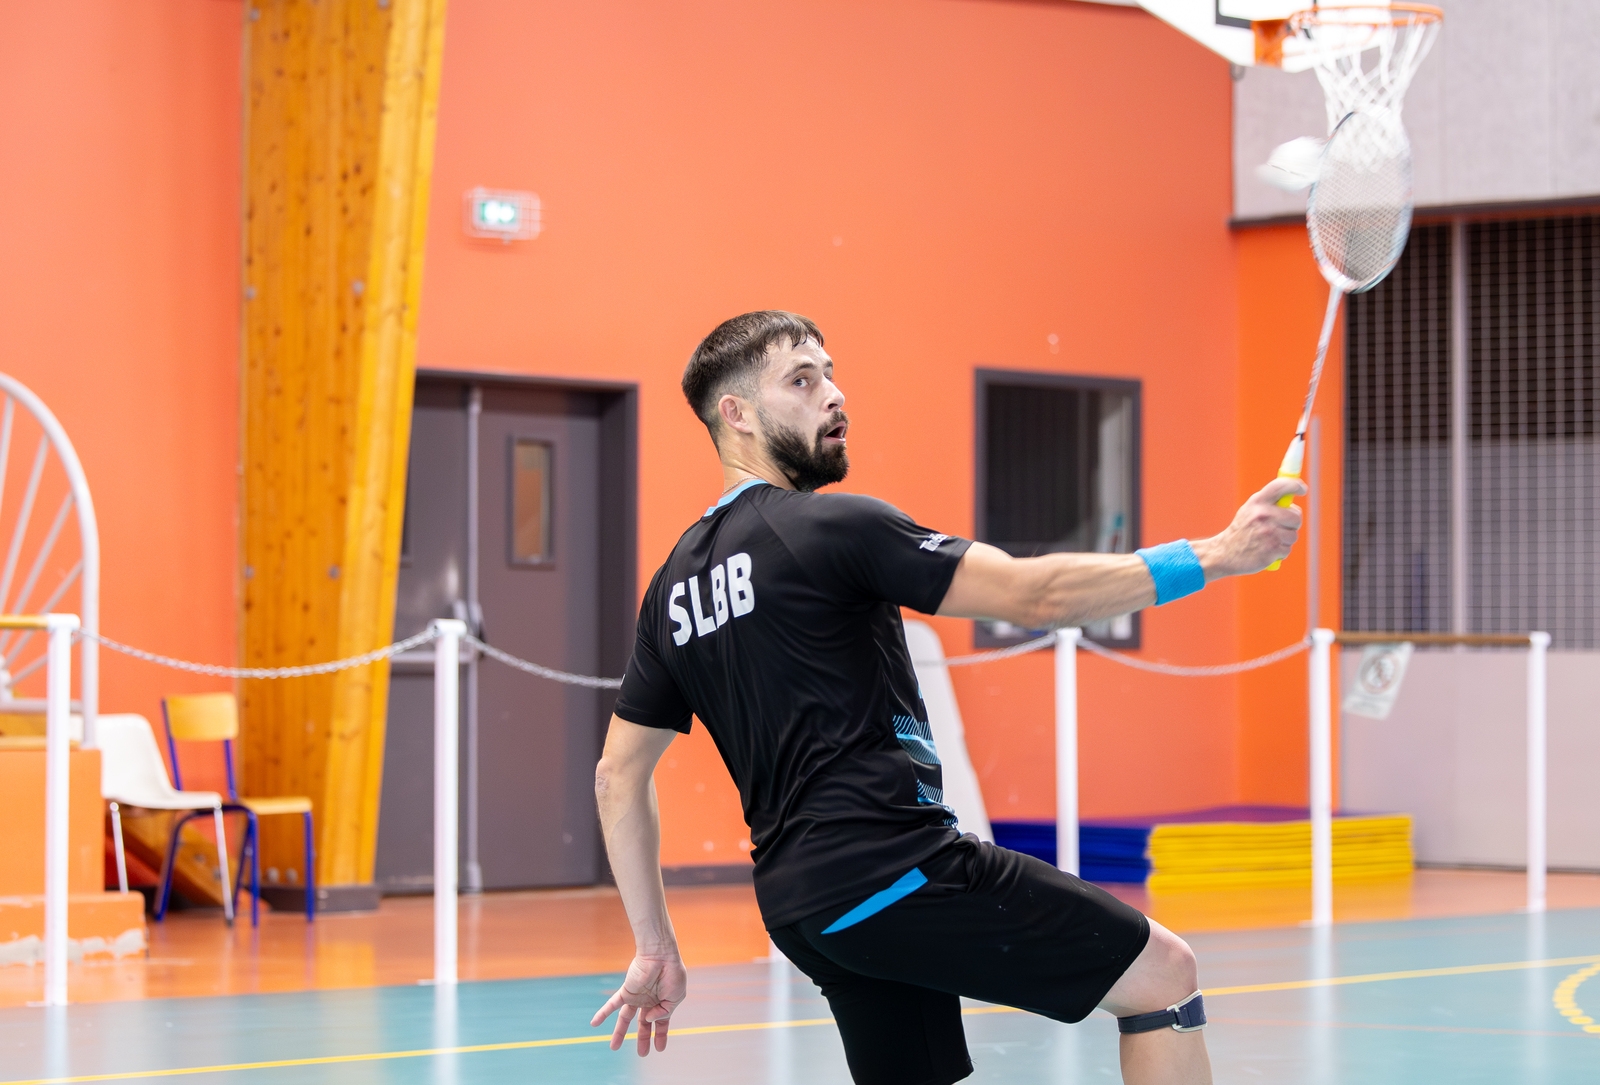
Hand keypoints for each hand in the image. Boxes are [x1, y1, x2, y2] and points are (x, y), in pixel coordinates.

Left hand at [590, 953, 687, 1055]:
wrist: (661, 955)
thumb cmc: (672, 973)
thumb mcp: (676, 997)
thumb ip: (664, 1012)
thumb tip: (648, 1020)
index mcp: (662, 1002)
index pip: (660, 1023)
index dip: (660, 1035)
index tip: (659, 1049)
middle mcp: (648, 1001)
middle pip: (643, 1024)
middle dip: (642, 1039)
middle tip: (642, 1053)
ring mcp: (636, 997)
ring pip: (625, 1019)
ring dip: (619, 1033)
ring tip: (614, 1047)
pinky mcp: (626, 991)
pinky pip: (612, 1004)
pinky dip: (603, 1013)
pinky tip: (594, 1024)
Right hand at [1192, 476, 1306, 578]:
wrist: (1225, 553)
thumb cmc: (1242, 530)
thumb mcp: (1250, 510)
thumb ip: (1269, 502)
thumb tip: (1292, 495)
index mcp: (1257, 502)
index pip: (1281, 486)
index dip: (1295, 485)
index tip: (1302, 489)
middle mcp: (1263, 514)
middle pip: (1296, 516)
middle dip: (1292, 523)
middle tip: (1280, 527)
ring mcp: (1268, 532)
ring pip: (1293, 535)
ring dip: (1285, 540)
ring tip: (1268, 541)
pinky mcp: (1272, 549)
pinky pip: (1287, 549)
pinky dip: (1279, 552)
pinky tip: (1266, 551)